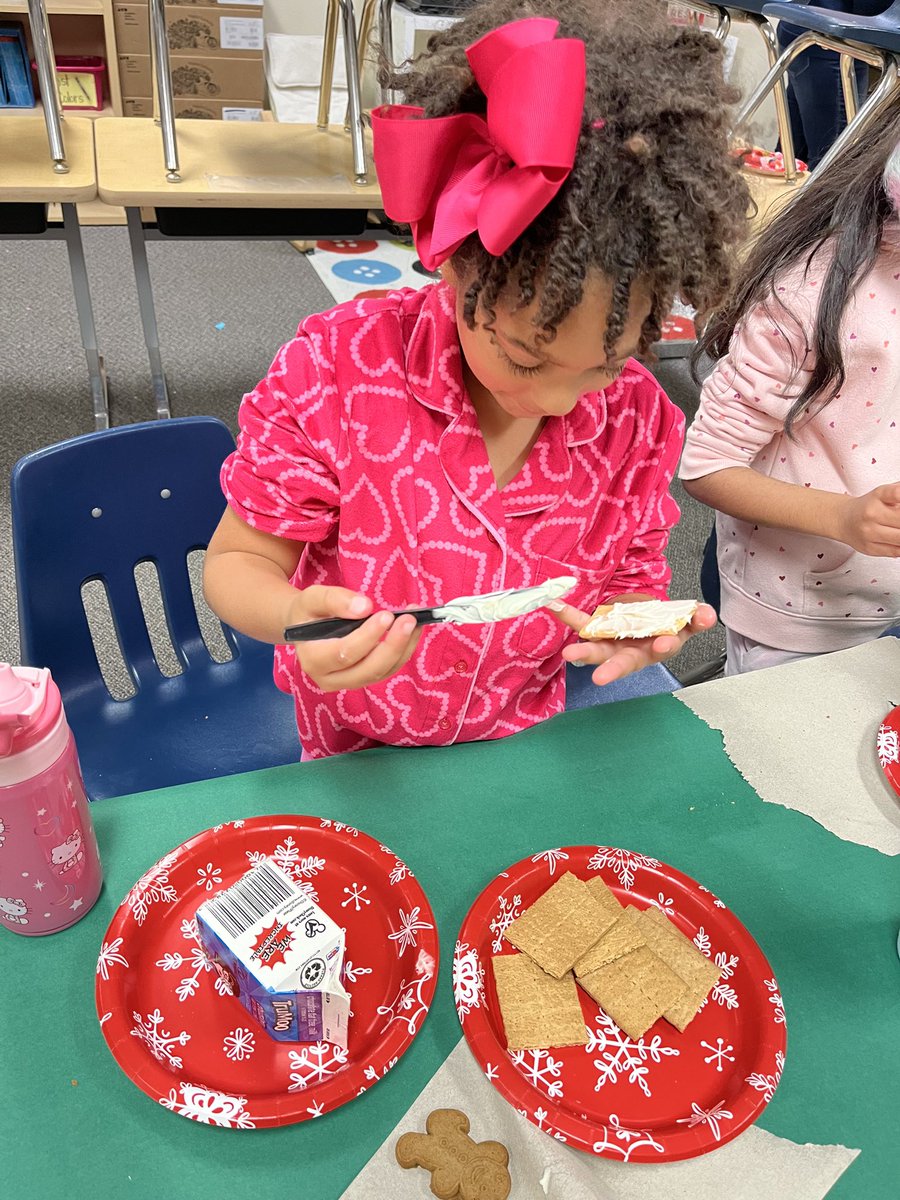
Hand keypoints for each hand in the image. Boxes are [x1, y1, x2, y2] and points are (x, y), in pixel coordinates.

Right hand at [285, 587, 421, 691]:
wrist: (307, 628)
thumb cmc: (309, 612)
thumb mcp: (313, 599)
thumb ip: (335, 600)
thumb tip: (365, 607)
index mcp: (313, 660)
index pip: (344, 654)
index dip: (367, 637)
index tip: (385, 615)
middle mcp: (329, 678)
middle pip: (367, 670)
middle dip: (392, 645)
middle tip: (409, 619)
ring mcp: (348, 682)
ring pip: (381, 672)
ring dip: (403, 647)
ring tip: (415, 620)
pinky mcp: (364, 678)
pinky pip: (388, 669)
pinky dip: (404, 650)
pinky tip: (413, 630)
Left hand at [554, 602, 717, 686]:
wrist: (646, 620)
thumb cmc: (666, 626)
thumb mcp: (686, 621)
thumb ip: (697, 618)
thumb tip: (707, 615)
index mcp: (657, 648)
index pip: (662, 650)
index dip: (664, 646)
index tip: (664, 644)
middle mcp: (632, 651)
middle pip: (623, 663)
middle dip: (612, 670)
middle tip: (600, 678)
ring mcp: (612, 642)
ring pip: (598, 650)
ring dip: (584, 651)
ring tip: (570, 653)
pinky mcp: (597, 629)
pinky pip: (581, 624)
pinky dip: (568, 616)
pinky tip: (555, 606)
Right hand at [835, 483, 899, 555]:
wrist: (843, 520)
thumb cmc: (869, 506)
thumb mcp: (884, 493)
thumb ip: (899, 492)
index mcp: (878, 496)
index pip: (896, 493)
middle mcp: (871, 514)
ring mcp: (870, 533)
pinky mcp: (870, 548)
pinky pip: (896, 551)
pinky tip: (898, 539)